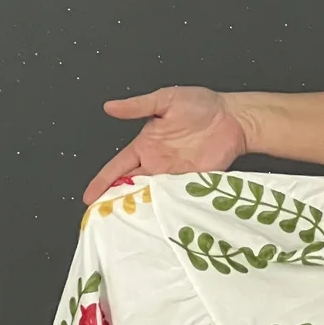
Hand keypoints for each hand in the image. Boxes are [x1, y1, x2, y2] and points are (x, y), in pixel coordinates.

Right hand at [82, 86, 249, 203]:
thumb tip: (110, 106)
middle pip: (132, 187)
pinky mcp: (195, 183)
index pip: (118, 167)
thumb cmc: (200, 105)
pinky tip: (159, 219)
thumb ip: (138, 106)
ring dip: (143, 208)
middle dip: (118, 201)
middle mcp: (157, 163)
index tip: (89, 197)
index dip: (103, 181)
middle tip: (105, 218)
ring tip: (128, 224)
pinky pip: (178, 198)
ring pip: (153, 196)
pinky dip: (169, 208)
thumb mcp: (164, 100)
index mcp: (145, 146)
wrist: (234, 118)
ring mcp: (176, 175)